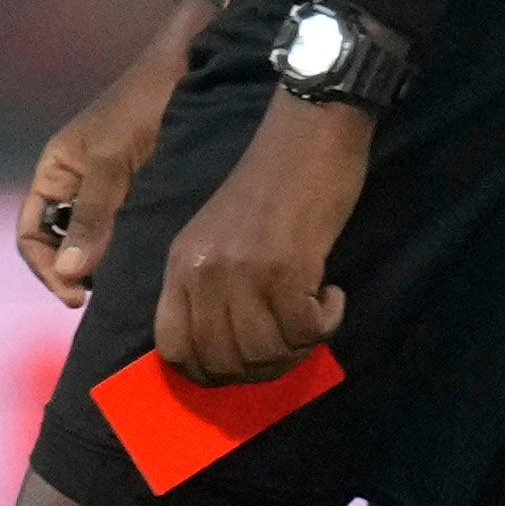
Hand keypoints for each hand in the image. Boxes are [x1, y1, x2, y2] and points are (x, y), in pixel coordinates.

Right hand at [19, 30, 192, 305]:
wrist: (191, 69)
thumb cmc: (143, 106)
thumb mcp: (113, 161)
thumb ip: (94, 216)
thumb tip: (70, 274)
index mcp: (55, 173)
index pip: (31, 235)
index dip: (47, 268)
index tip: (77, 295)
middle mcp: (77, 185)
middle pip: (64, 245)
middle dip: (80, 272)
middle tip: (111, 295)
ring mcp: (111, 189)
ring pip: (99, 241)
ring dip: (109, 263)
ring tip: (133, 280)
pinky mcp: (145, 191)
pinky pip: (129, 230)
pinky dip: (134, 248)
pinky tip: (152, 260)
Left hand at [153, 97, 367, 386]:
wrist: (306, 134)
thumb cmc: (268, 184)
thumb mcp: (216, 235)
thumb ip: (209, 285)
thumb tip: (225, 349)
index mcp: (180, 265)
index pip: (172, 348)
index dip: (207, 371)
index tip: (241, 364)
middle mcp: (204, 273)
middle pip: (221, 361)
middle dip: (261, 369)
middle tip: (290, 346)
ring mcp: (244, 272)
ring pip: (265, 352)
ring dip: (297, 348)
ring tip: (314, 319)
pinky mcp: (287, 267)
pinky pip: (305, 329)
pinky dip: (326, 324)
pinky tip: (332, 298)